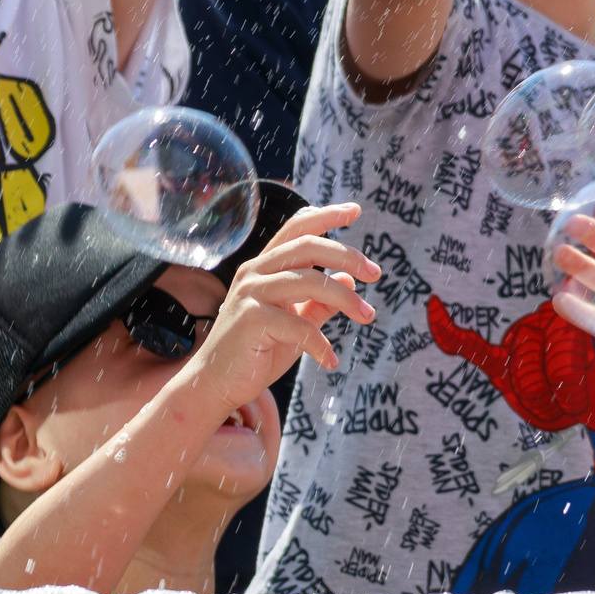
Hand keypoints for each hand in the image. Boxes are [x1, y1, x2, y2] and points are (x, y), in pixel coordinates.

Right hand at [183, 203, 379, 415]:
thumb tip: (351, 282)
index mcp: (264, 267)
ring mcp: (251, 293)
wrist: (218, 383)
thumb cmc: (255, 350)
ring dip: (347, 300)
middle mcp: (255, 272)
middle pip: (308, 246)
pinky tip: (330, 361)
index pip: (296, 228)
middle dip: (347, 255)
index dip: (326, 215)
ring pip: (310, 281)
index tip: (355, 210)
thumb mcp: (294, 323)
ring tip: (368, 317)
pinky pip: (299, 326)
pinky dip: (321, 345)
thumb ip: (319, 303)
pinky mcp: (251, 319)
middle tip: (376, 273)